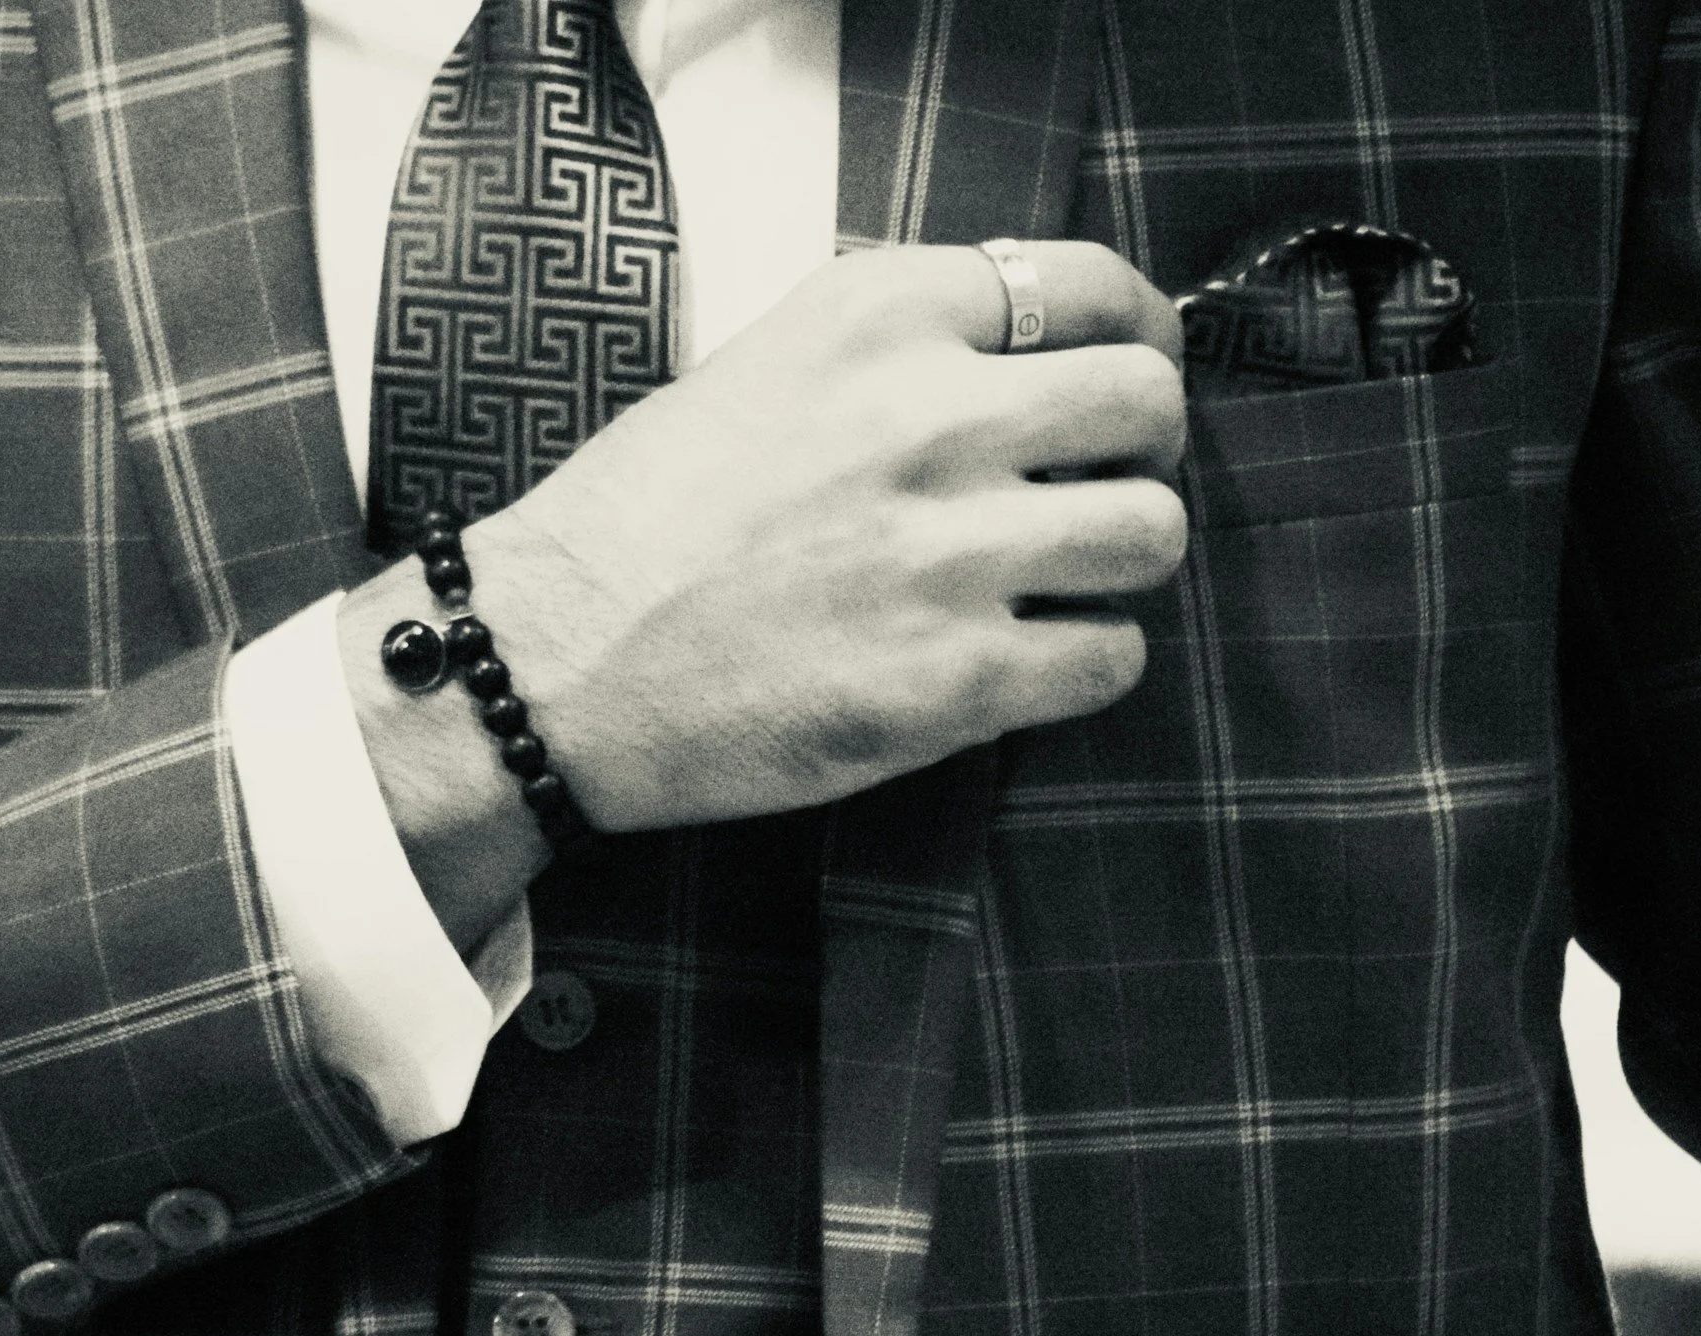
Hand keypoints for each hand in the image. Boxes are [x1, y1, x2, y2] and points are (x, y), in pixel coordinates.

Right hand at [341, 242, 1185, 941]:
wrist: (550, 664)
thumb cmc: (640, 522)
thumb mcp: (760, 364)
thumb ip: (896, 344)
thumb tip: (1025, 351)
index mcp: (878, 318)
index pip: (1089, 287)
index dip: (1134, 333)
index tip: (1129, 369)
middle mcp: (927, 419)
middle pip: (1147, 406)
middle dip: (1142, 449)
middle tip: (1101, 484)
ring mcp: (948, 555)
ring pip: (1149, 535)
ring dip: (1120, 562)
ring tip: (1061, 583)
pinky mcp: (954, 682)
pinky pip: (1111, 659)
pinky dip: (1087, 663)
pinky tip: (1028, 662)